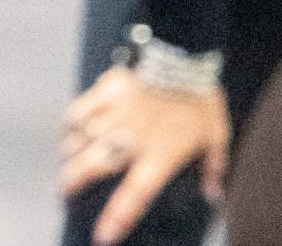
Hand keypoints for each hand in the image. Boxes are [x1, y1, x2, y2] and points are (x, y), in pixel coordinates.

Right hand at [60, 66, 230, 243]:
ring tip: (69, 158)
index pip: (134, 197)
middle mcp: (130, 141)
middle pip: (90, 171)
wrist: (187, 54)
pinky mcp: (104, 93)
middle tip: (64, 190)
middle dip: (71, 184)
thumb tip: (216, 196)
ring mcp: (114, 116)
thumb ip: (215, 166)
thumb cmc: (203, 98)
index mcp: (158, 156)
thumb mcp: (217, 133)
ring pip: (78, 144)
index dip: (117, 219)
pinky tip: (72, 126)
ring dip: (71, 153)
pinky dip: (71, 123)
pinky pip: (77, 112)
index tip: (103, 238)